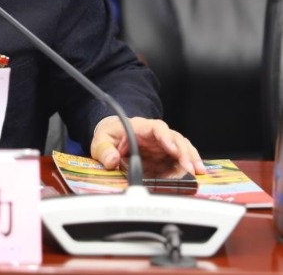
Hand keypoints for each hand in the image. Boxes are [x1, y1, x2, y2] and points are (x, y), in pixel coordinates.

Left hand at [91, 116, 205, 176]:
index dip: (166, 137)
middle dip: (184, 152)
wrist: (113, 137)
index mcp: (140, 127)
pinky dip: (190, 164)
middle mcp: (155, 134)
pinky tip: (196, 174)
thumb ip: (104, 150)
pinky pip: (181, 157)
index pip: (157, 127)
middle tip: (190, 167)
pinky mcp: (167, 155)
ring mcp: (163, 145)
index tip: (172, 149)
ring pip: (182, 147)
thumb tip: (111, 160)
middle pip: (175, 138)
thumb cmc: (109, 136)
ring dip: (191, 158)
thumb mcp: (101, 141)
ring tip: (198, 171)